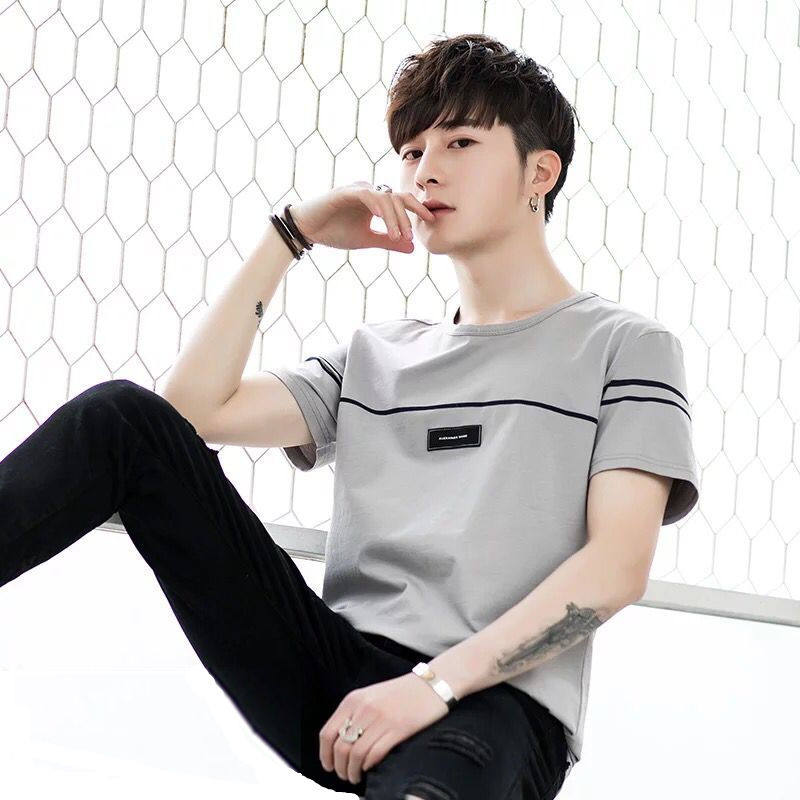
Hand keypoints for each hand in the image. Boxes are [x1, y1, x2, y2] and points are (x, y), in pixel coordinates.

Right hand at [288, 181, 435, 252]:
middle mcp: (370, 191)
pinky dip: (376, 205)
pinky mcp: (345, 192)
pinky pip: (366, 194)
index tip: (430, 221)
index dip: (417, 209)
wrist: (307, 230)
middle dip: (407, 216)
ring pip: (385, 197)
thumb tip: (412, 248)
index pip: (402, 201)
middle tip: (410, 236)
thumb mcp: (366, 240)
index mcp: (376, 201)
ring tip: (396, 236)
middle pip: (397, 197)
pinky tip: (381, 219)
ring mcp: (358, 189)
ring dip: (393, 218)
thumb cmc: (334, 232)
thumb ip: (388, 242)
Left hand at [319, 671, 449, 784]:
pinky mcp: (398, 729)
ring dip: (352, 771)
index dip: (325, 755)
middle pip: (340, 747)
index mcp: (353, 700)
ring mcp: (381, 719)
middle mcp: (364, 709)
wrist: (430, 685)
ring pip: (355, 754)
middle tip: (344, 775)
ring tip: (356, 776)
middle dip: (339, 767)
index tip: (329, 765)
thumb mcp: (370, 696)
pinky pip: (374, 754)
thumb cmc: (401, 693)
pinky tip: (370, 767)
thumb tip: (339, 742)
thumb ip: (354, 714)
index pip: (327, 733)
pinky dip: (368, 765)